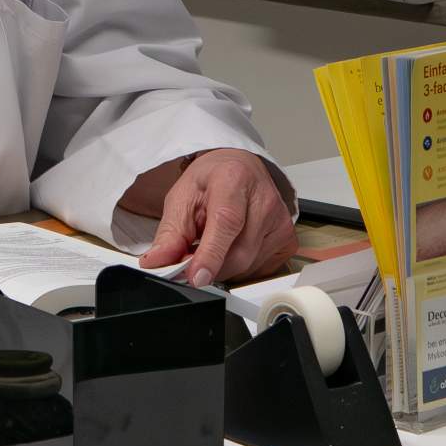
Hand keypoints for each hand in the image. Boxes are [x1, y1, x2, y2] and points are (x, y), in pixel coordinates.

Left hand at [130, 149, 294, 287]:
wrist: (240, 168)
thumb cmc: (212, 180)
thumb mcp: (182, 198)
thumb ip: (170, 233)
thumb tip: (157, 262)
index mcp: (233, 180)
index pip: (226, 223)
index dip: (211, 255)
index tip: (196, 277)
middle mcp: (264, 199)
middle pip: (238, 253)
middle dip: (210, 266)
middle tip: (191, 261)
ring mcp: (280, 220)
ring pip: (248, 266)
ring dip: (224, 266)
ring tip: (214, 243)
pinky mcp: (288, 237)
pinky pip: (260, 268)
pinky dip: (241, 267)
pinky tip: (233, 247)